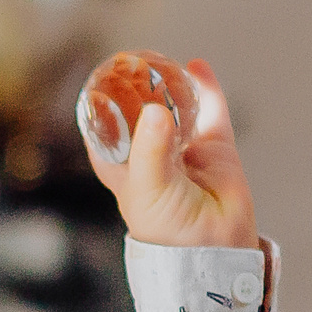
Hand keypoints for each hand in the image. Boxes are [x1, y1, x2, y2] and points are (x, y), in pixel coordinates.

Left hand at [79, 52, 256, 250]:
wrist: (216, 250)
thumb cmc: (169, 229)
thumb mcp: (147, 188)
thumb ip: (150, 149)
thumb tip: (154, 111)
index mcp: (123, 171)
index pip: (103, 137)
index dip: (98, 113)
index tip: (95, 84)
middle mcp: (152, 158)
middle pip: (139, 117)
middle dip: (136, 93)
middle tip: (131, 64)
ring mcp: (184, 151)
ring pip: (175, 109)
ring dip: (168, 87)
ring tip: (159, 61)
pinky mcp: (216, 148)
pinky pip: (210, 111)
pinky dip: (206, 88)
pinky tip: (196, 66)